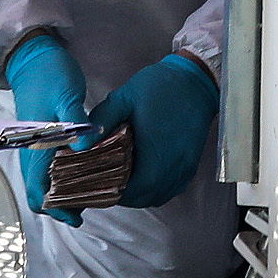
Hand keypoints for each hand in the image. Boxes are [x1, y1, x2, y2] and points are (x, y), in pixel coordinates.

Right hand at [4, 30, 89, 215]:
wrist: (33, 57)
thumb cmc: (50, 74)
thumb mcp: (67, 95)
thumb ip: (75, 121)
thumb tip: (85, 148)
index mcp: (34, 145)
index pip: (38, 190)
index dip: (56, 208)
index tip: (77, 215)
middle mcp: (29, 151)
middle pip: (39, 192)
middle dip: (61, 205)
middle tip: (87, 204)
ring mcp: (32, 146)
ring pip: (43, 182)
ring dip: (61, 192)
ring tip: (88, 191)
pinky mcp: (39, 139)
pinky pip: (46, 168)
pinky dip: (61, 178)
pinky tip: (81, 172)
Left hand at [84, 53, 218, 209]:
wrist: (195, 80)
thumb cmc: (160, 86)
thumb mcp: (124, 98)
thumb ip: (101, 121)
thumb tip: (81, 143)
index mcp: (154, 153)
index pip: (130, 191)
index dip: (111, 191)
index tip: (98, 182)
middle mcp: (172, 166)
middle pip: (143, 198)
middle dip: (122, 194)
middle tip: (106, 180)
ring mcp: (184, 168)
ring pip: (157, 197)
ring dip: (139, 193)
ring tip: (123, 178)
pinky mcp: (191, 166)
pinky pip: (170, 189)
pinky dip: (155, 189)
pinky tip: (144, 175)